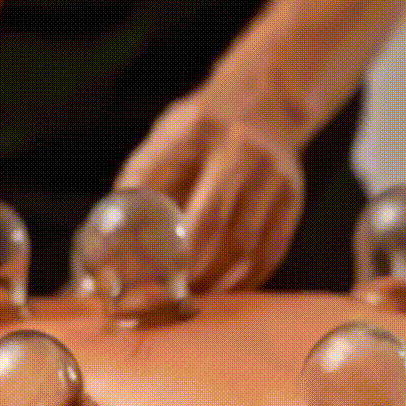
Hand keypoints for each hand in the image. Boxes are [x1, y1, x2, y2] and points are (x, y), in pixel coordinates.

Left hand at [116, 97, 304, 293]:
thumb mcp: (165, 137)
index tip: (145, 271)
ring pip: (246, 248)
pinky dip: (243, 281)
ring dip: (216, 283)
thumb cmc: (204, 126)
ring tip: (189, 302)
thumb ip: (142, 179)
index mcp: (205, 132)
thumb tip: (112, 231)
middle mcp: (247, 157)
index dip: (165, 240)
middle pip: (218, 226)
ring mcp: (277, 185)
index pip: (179, 190)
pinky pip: (269, 255)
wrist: (266, 103)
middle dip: (189, 269)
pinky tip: (222, 293)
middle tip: (164, 298)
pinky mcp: (292, 207)